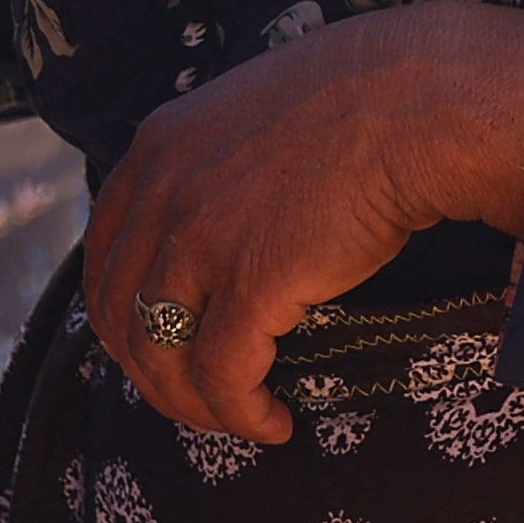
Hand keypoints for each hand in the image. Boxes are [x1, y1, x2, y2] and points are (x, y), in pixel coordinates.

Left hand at [82, 2, 523, 442]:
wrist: (419, 104)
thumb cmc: (368, 98)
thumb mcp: (258, 110)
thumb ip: (224, 156)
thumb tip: (244, 202)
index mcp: (157, 149)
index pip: (104, 253)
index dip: (123, 312)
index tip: (158, 343)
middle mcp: (160, 196)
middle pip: (118, 313)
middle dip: (151, 370)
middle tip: (195, 397)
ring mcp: (198, 242)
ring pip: (160, 354)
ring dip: (193, 403)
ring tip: (235, 420)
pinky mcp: (249, 286)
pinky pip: (223, 375)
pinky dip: (240, 414)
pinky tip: (273, 424)